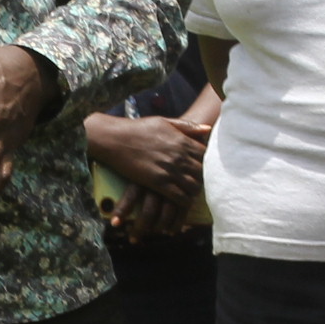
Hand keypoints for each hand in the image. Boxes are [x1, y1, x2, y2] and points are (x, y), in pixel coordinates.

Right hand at [85, 111, 207, 202]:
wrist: (115, 139)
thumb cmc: (138, 128)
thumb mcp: (164, 121)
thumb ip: (187, 126)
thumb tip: (207, 129)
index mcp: (182, 140)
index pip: (206, 155)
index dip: (208, 162)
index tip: (206, 166)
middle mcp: (179, 156)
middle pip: (203, 172)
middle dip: (204, 178)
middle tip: (201, 182)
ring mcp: (169, 170)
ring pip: (194, 186)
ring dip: (195, 191)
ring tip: (192, 193)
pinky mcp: (158, 183)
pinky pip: (179, 197)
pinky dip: (185, 201)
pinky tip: (183, 202)